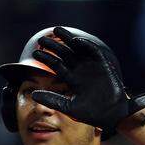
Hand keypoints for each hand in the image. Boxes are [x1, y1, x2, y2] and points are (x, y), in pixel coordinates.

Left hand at [30, 27, 144, 133]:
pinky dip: (86, 45)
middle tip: (42, 39)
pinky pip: (93, 52)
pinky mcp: (103, 65)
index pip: (56, 66)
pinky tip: (76, 40)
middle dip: (54, 46)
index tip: (34, 54)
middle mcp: (80, 71)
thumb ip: (52, 99)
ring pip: (77, 49)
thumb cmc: (91, 113)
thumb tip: (33, 94)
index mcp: (72, 80)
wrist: (111, 114)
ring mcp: (91, 67)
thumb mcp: (68, 106)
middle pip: (64, 54)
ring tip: (56, 30)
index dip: (46, 59)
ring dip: (68, 39)